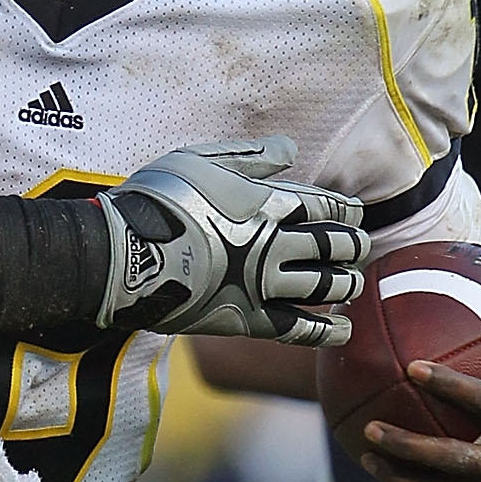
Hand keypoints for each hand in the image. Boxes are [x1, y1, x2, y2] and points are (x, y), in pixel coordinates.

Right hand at [109, 134, 367, 347]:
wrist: (121, 256)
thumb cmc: (155, 200)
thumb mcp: (200, 159)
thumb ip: (250, 155)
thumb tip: (293, 149)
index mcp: (267, 203)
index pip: (326, 207)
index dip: (346, 211)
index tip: (354, 215)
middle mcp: (274, 244)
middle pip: (334, 246)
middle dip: (353, 246)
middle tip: (358, 248)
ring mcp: (262, 285)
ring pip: (325, 287)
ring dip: (346, 284)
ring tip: (352, 284)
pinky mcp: (246, 320)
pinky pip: (298, 330)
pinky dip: (325, 331)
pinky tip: (342, 331)